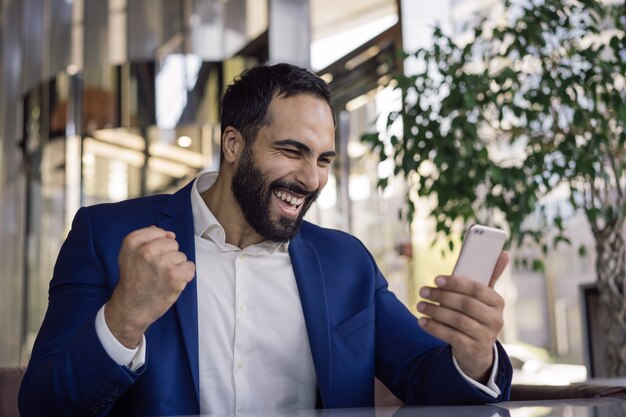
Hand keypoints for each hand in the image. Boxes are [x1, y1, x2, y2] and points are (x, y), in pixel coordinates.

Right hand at [105, 226, 195, 347]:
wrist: (131, 308)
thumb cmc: (133, 280)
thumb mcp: (130, 253)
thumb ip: (148, 238)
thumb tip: (171, 234)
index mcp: (133, 241)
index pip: (159, 232)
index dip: (157, 246)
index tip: (148, 259)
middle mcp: (146, 250)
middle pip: (172, 243)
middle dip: (168, 256)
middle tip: (155, 271)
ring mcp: (162, 263)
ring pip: (181, 256)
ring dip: (175, 267)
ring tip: (161, 278)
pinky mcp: (175, 276)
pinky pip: (190, 267)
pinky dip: (184, 276)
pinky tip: (171, 283)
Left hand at [416, 251, 508, 381]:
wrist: (476, 350)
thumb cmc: (476, 314)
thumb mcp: (483, 298)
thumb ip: (489, 276)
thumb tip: (503, 253)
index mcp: (498, 302)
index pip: (477, 289)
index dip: (456, 283)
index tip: (436, 279)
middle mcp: (495, 320)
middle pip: (466, 304)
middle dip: (441, 296)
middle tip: (423, 291)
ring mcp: (485, 336)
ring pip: (457, 320)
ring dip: (435, 311)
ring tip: (420, 305)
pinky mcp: (473, 349)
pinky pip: (451, 336)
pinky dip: (434, 328)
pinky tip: (422, 321)